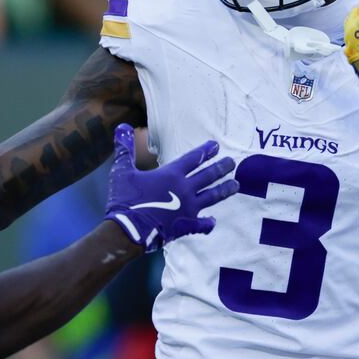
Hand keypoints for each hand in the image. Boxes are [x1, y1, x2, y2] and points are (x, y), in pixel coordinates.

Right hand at [105, 124, 238, 250]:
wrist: (127, 231)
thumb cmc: (125, 200)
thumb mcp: (122, 171)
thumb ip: (125, 149)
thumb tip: (122, 127)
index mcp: (171, 175)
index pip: (193, 159)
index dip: (205, 151)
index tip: (216, 146)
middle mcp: (184, 190)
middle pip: (208, 176)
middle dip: (221, 168)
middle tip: (232, 163)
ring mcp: (188, 208)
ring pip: (212, 197)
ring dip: (224, 190)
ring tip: (236, 185)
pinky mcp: (186, 226)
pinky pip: (202, 224)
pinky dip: (208, 223)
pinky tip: (213, 221)